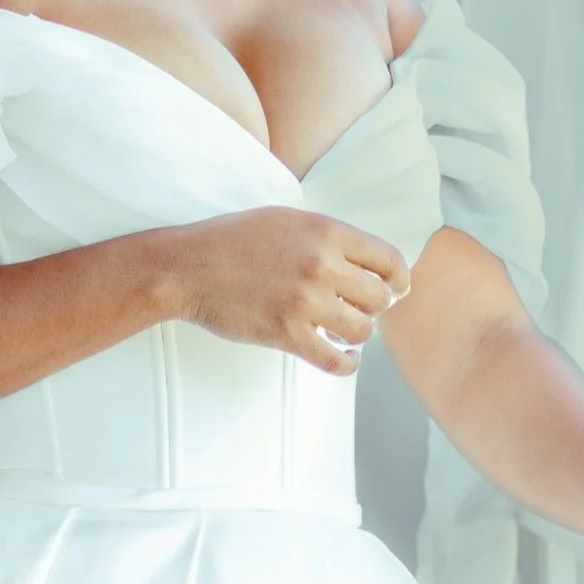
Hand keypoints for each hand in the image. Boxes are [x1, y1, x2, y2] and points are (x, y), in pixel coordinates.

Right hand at [165, 206, 410, 377]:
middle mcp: (321, 265)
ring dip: (357, 334)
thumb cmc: (232, 241)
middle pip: (380, 299)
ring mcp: (305, 302)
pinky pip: (336, 361)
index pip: (388, 260)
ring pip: (363, 331)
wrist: (186, 268)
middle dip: (373, 308)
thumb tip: (366, 263)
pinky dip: (346, 364)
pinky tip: (343, 358)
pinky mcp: (287, 334)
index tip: (394, 291)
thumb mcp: (286, 220)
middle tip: (356, 310)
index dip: (398, 280)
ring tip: (341, 330)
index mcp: (325, 232)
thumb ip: (327, 237)